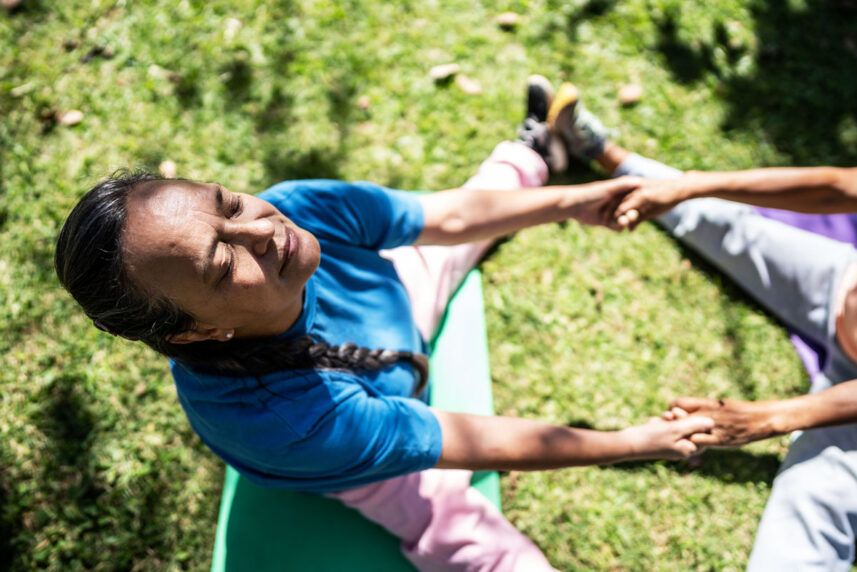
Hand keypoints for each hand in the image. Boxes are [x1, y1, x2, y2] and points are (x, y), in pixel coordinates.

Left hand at [566, 176, 640, 227]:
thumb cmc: (591, 193)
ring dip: (625, 222)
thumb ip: (623, 186)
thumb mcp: (608, 189)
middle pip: (631, 210)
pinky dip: (617, 227)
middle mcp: (616, 201)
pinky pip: (616, 227)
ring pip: (625, 219)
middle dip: (632, 214)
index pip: (634, 196)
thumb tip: (639, 181)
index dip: (640, 201)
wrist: (573, 205)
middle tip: (632, 216)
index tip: (645, 203)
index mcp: (619, 191)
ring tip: (622, 223)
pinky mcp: (606, 222)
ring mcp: (611, 212)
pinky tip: (616, 226)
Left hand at [612, 174, 703, 229]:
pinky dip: (625, 217)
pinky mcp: (642, 195)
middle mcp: (632, 188)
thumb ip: (638, 218)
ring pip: (619, 205)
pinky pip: (629, 207)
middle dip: (608, 213)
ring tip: (614, 227)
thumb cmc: (665, 198)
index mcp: (632, 188)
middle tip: (604, 223)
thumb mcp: (650, 209)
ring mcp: (636, 191)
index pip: (615, 198)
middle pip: (613, 201)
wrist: (680, 188)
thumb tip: (629, 229)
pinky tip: (627, 227)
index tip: (604, 219)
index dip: (609, 208)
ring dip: (615, 217)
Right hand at [620, 415, 714, 459]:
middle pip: (690, 429)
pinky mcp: (663, 440)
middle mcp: (682, 449)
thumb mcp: (675, 429)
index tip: (679, 416)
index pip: (701, 433)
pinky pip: (669, 428)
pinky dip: (664, 423)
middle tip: (671, 414)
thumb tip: (712, 423)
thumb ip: (695, 425)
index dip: (693, 421)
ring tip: (663, 417)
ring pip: (679, 426)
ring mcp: (672, 445)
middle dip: (681, 419)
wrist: (628, 443)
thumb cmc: (652, 437)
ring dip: (672, 419)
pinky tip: (656, 421)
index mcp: (688, 450)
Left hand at [662, 397, 777, 447]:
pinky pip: (698, 443)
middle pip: (678, 416)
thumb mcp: (720, 405)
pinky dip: (693, 446)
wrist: (762, 419)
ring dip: (682, 436)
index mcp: (707, 402)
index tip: (673, 416)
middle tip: (671, 430)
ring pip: (686, 431)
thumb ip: (704, 407)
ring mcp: (713, 427)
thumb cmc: (740, 412)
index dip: (673, 409)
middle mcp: (707, 413)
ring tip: (681, 440)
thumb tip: (688, 408)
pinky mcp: (720, 439)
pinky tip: (694, 448)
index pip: (678, 402)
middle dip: (672, 423)